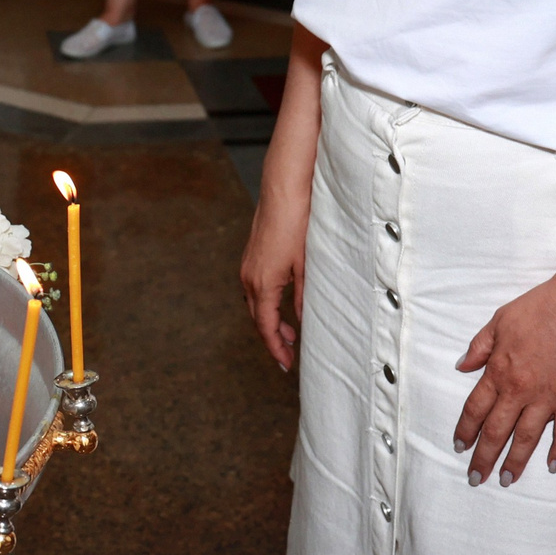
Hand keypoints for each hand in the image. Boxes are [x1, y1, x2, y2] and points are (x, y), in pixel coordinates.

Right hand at [240, 173, 309, 371]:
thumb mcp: (307, 265)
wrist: (283, 190)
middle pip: (258, 319)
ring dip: (270, 322)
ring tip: (290, 334)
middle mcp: (249, 278)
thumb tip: (303, 319)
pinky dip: (267, 305)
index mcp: (263, 283)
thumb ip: (304, 295)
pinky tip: (281, 305)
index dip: (276, 348)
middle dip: (273, 339)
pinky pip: (255, 290)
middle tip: (288, 356)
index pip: (266, 327)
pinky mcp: (251, 258)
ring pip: (255, 305)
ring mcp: (248, 267)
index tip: (286, 364)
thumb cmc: (297, 224)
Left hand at [451, 277, 555, 483]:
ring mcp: (549, 397)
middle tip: (475, 478)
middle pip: (497, 431)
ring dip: (516, 461)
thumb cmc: (543, 307)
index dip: (466, 430)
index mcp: (499, 370)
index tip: (460, 447)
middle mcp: (521, 389)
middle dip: (484, 457)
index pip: (475, 409)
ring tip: (506, 480)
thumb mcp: (499, 320)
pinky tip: (551, 465)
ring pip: (527, 437)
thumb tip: (462, 366)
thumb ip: (479, 347)